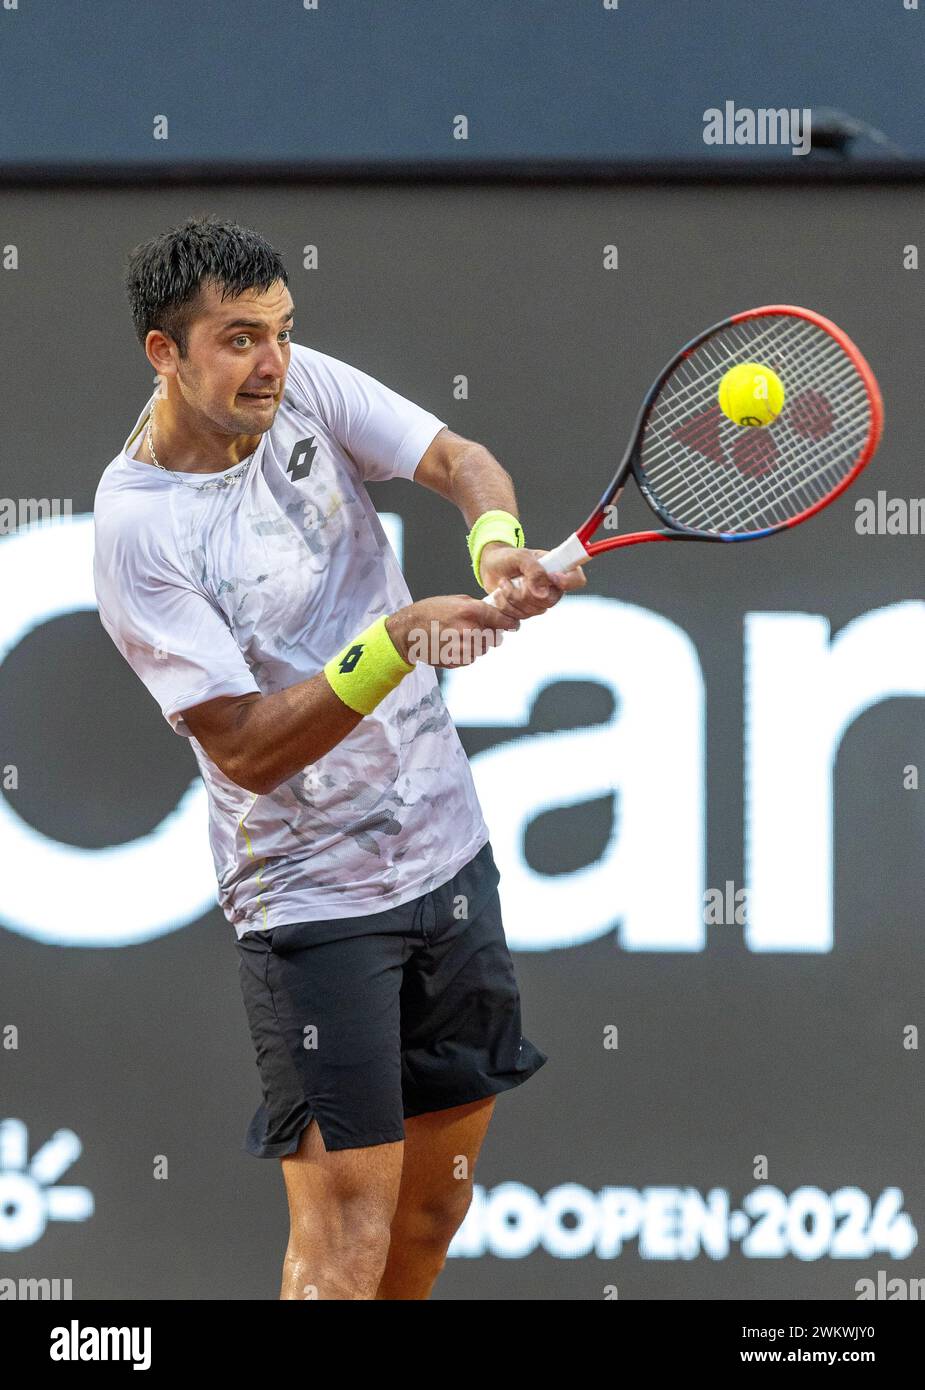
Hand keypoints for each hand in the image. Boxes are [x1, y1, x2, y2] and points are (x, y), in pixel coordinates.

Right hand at [386, 595, 519, 668]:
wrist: (407, 630)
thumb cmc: (430, 612)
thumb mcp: (454, 600)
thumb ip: (477, 606)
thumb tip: (496, 611)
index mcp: (471, 611)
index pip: (502, 620)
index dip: (510, 623)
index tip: (514, 626)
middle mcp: (469, 630)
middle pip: (494, 638)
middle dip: (488, 635)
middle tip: (474, 630)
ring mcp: (462, 647)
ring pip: (482, 650)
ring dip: (475, 645)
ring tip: (457, 637)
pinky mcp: (456, 660)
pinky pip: (470, 659)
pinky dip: (464, 654)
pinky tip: (451, 645)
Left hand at [479, 542, 587, 617]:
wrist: (490, 567)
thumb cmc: (508, 558)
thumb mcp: (520, 556)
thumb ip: (533, 570)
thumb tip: (542, 593)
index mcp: (557, 569)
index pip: (577, 579)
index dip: (568, 581)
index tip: (551, 577)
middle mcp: (552, 587)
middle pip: (549, 601)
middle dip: (526, 592)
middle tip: (513, 580)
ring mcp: (539, 601)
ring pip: (532, 611)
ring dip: (511, 598)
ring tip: (503, 583)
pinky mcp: (525, 611)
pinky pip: (518, 618)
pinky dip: (505, 607)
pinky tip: (500, 595)